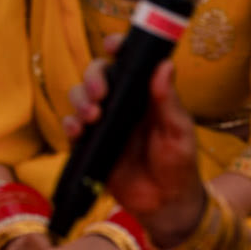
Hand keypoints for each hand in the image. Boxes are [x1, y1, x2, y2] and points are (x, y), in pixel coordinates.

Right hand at [64, 41, 205, 236]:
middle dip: (93, 76)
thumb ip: (168, 100)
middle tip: (100, 93)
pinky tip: (79, 131)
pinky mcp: (91, 145)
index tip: (112, 46)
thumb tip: (164, 64)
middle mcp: (122, 103)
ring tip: (92, 116)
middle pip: (97, 73)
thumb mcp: (179, 131)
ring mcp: (105, 123)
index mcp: (145, 93)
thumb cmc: (179, 164)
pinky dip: (70, 124)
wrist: (165, 203)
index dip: (117, 47)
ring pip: (80, 96)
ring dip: (80, 99)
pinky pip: (72, 127)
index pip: (128, 61)